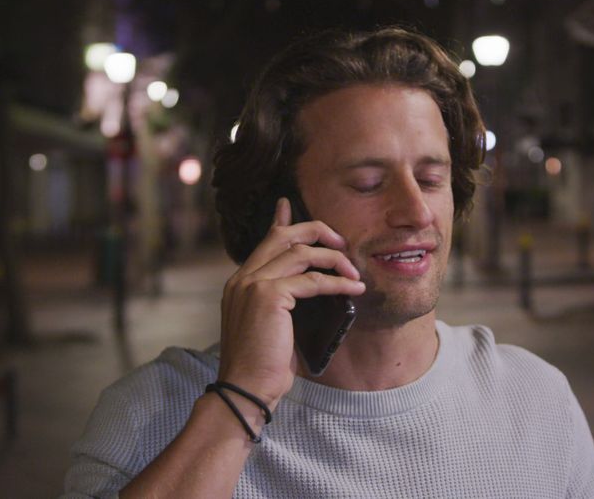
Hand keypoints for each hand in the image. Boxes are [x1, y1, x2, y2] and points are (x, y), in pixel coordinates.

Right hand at [216, 197, 364, 407]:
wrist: (246, 389)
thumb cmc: (262, 366)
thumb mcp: (271, 327)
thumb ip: (282, 302)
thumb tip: (311, 289)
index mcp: (239, 283)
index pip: (264, 242)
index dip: (280, 221)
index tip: (286, 204)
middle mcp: (243, 278)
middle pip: (284, 236)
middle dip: (316, 231)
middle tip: (341, 242)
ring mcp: (253, 284)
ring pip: (302, 253)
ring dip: (334, 260)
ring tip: (354, 273)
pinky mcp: (269, 296)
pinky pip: (313, 280)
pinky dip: (337, 283)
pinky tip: (353, 289)